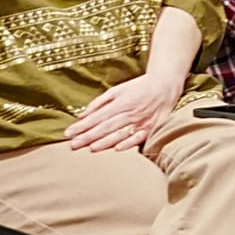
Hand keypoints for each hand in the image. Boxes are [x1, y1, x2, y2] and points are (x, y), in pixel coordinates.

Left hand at [66, 74, 180, 152]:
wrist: (166, 85)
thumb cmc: (139, 87)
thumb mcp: (117, 90)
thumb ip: (99, 103)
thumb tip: (82, 115)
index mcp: (120, 102)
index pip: (97, 117)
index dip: (82, 126)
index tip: (68, 133)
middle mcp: (130, 112)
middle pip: (106, 127)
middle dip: (88, 136)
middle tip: (73, 145)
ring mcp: (141, 121)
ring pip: (121, 133)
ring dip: (105, 141)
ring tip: (90, 148)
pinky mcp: (152, 128)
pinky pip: (139, 137)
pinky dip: (129, 143)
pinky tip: (117, 148)